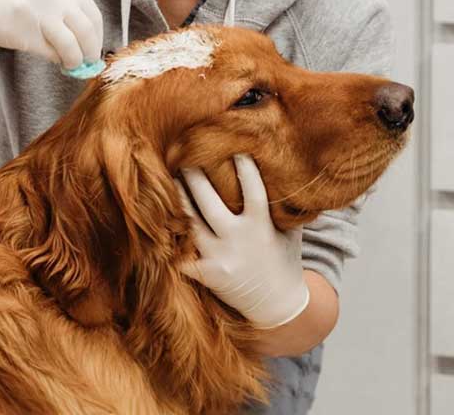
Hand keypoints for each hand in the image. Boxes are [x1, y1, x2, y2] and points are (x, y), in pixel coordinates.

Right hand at [0, 0, 103, 70]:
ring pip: (72, 46)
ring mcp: (39, 11)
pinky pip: (52, 53)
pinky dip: (56, 60)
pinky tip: (52, 57)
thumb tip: (92, 42)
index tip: (94, 49)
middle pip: (87, 31)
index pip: (93, 15)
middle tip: (87, 62)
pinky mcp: (25, 31)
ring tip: (70, 64)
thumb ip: (68, 8)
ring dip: (75, 60)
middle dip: (90, 52)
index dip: (98, 37)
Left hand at [178, 154, 309, 329]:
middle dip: (196, 176)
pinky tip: (162, 217)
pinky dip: (172, 236)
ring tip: (172, 177)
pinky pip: (182, 252)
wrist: (278, 307)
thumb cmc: (285, 263)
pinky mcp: (207, 273)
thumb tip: (289, 174)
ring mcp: (219, 257)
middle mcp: (238, 239)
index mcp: (261, 226)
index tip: (233, 147)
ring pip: (191, 220)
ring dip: (180, 197)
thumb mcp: (292, 233)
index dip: (243, 166)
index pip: (251, 189)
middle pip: (209, 200)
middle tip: (187, 154)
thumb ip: (285, 207)